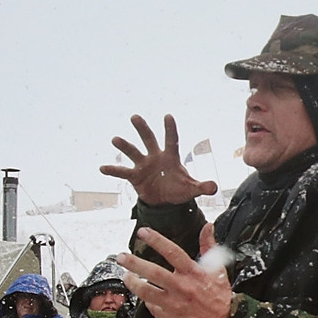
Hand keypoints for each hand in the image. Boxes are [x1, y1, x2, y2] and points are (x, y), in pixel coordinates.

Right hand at [101, 114, 220, 207]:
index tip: (168, 116)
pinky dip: (113, 170)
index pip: (171, 140)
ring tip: (115, 139)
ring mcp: (144, 165)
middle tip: (134, 117)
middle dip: (142, 128)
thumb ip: (202, 187)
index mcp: (170, 157)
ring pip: (133, 152)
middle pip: (149, 139)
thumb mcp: (191, 189)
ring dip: (125, 146)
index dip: (170, 129)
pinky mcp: (135, 176)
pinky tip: (103, 168)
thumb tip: (214, 187)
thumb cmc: (178, 189)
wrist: (164, 201)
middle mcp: (155, 157)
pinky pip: (122, 172)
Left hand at [121, 225, 233, 317]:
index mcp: (193, 273)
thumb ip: (208, 246)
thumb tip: (208, 226)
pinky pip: (152, 306)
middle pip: (153, 272)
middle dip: (134, 263)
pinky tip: (145, 296)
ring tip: (126, 276)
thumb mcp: (218, 269)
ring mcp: (174, 303)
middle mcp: (182, 287)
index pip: (172, 252)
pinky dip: (147, 300)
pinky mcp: (169, 317)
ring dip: (133, 283)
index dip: (156, 240)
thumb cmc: (220, 296)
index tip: (143, 232)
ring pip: (146, 291)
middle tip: (121, 257)